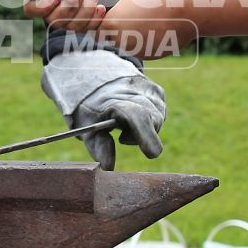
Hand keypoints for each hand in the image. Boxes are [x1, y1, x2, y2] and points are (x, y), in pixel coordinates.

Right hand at [23, 0, 121, 32]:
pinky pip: (87, 29)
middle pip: (53, 20)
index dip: (40, 8)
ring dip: (85, 11)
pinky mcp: (86, 22)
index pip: (31, 8)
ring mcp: (70, 17)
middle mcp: (54, 8)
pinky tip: (102, 6)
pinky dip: (95, 18)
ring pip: (71, 26)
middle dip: (70, 7)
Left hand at [40, 47, 166, 170]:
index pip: (137, 116)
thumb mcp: (87, 129)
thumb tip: (109, 167)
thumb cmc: (90, 109)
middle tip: (121, 136)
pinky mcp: (157, 91)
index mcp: (117, 101)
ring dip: (144, 129)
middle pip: (152, 123)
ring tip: (124, 123)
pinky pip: (159, 113)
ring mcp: (150, 90)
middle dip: (141, 136)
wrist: (95, 80)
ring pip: (158, 120)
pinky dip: (148, 120)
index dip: (145, 134)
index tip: (151, 153)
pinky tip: (133, 116)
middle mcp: (137, 92)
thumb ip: (99, 147)